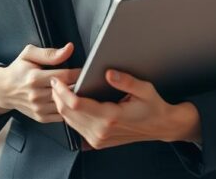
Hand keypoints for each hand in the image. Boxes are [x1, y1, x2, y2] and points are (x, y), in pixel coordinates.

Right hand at [0, 42, 81, 122]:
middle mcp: (36, 95)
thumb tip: (69, 48)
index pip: (65, 76)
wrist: (3, 90)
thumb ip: (50, 53)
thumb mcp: (29, 54)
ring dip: (74, 98)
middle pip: (67, 91)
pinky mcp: (40, 117)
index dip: (78, 73)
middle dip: (79, 86)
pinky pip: (61, 115)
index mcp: (34, 78)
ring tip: (78, 90)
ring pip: (66, 105)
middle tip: (85, 80)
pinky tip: (67, 100)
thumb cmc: (18, 69)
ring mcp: (38, 108)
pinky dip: (67, 108)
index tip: (84, 70)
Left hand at [50, 69, 201, 149]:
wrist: (160, 127)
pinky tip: (69, 103)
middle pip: (68, 113)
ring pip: (69, 122)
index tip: (57, 79)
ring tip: (60, 89)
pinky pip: (76, 127)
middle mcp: (102, 131)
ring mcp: (98, 139)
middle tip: (55, 80)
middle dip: (58, 96)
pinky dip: (69, 115)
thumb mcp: (145, 89)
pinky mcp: (97, 142)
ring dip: (61, 105)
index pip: (76, 104)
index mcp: (111, 117)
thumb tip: (109, 73)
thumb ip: (126, 81)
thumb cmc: (153, 108)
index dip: (63, 91)